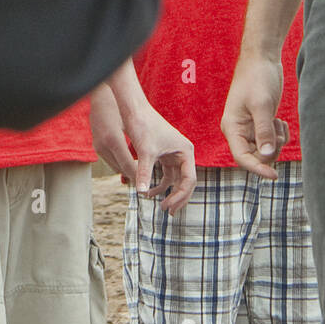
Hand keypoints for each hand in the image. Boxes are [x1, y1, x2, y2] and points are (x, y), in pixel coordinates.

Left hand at [90, 84, 195, 213]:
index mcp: (186, 151)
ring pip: (176, 179)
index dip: (180, 196)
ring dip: (169, 193)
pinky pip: (166, 174)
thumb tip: (140, 193)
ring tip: (161, 207)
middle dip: (178, 197)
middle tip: (168, 213)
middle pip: (186, 181)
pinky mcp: (165, 154)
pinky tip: (149, 193)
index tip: (167, 207)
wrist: (135, 110)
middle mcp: (183, 153)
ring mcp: (174, 154)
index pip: (189, 180)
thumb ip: (144, 173)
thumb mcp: (145, 152)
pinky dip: (160, 184)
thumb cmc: (144, 126)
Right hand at [221, 57, 287, 180]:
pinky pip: (269, 139)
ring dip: (275, 142)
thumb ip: (264, 130)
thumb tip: (266, 154)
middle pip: (254, 156)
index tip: (274, 176)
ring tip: (280, 123)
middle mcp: (238, 130)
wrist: (262, 57)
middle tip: (280, 132)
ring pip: (263, 149)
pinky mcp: (260, 122)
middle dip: (270, 150)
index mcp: (232, 127)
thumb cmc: (258, 77)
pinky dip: (278, 135)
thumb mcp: (262, 104)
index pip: (242, 157)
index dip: (257, 168)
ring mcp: (249, 126)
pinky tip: (281, 121)